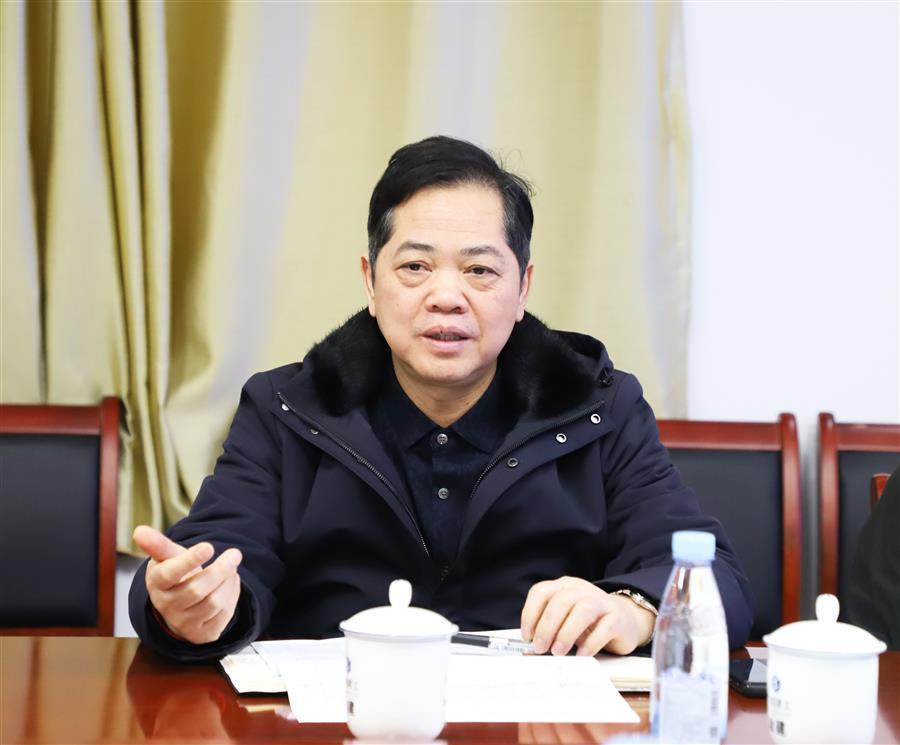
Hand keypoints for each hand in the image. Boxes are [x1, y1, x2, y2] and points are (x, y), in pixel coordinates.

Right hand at [133, 525, 242, 644]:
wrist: (181, 603)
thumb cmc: (176, 573)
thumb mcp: (168, 557)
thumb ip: (158, 544)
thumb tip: (139, 530)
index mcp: (156, 584)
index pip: (169, 574)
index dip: (189, 560)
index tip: (208, 546)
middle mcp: (167, 607)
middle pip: (197, 590)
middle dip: (220, 570)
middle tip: (234, 553)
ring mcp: (184, 623)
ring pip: (213, 603)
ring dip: (228, 581)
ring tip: (231, 567)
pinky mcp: (202, 634)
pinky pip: (224, 615)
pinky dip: (233, 594)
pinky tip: (230, 583)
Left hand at [520, 576, 655, 656]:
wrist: (627, 620)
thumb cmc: (591, 622)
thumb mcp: (567, 620)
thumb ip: (551, 628)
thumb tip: (532, 647)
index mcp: (565, 586)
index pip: (542, 592)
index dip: (530, 613)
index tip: (528, 636)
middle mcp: (582, 590)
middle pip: (561, 601)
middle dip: (547, 626)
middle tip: (540, 648)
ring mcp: (602, 602)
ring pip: (583, 610)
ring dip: (566, 633)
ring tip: (558, 652)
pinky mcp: (619, 618)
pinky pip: (605, 628)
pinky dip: (591, 643)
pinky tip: (581, 655)